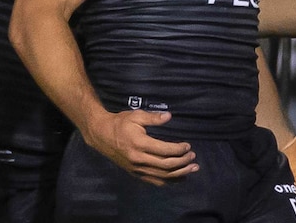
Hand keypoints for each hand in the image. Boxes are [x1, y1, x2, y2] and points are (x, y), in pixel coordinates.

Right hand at [83, 110, 198, 185]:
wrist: (101, 135)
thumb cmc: (120, 123)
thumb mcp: (136, 116)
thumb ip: (153, 117)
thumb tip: (169, 116)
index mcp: (139, 144)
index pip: (164, 150)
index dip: (179, 149)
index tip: (188, 146)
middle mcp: (139, 159)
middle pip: (166, 165)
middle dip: (183, 162)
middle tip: (193, 157)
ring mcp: (137, 168)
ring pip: (162, 176)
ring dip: (180, 174)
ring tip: (192, 169)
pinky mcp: (135, 173)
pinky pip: (155, 181)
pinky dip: (169, 181)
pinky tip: (179, 178)